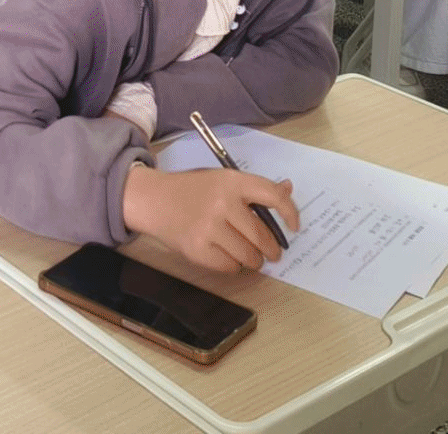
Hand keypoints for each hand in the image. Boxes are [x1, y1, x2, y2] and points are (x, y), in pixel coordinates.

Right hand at [121, 164, 299, 273]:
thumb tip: (288, 188)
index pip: (272, 196)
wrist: (153, 200)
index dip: (289, 212)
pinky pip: (230, 267)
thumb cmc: (192, 189)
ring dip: (254, 260)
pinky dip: (233, 266)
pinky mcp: (198, 250)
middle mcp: (223, 203)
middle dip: (272, 249)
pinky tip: (227, 257)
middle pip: (262, 235)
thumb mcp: (222, 179)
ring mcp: (209, 228)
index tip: (294, 226)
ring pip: (249, 256)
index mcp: (232, 181)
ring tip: (250, 257)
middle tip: (273, 253)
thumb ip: (254, 187)